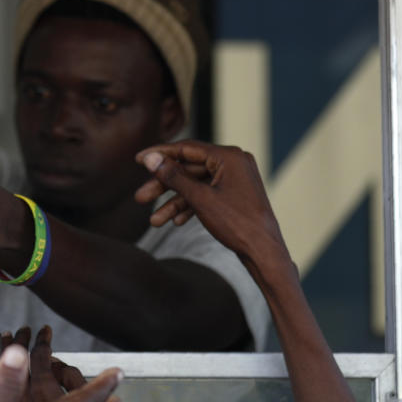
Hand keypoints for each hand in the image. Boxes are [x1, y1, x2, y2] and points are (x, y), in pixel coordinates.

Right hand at [135, 141, 287, 270]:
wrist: (264, 252)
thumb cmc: (236, 224)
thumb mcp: (200, 198)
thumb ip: (173, 176)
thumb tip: (151, 159)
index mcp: (229, 157)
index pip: (186, 149)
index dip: (160, 154)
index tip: (138, 159)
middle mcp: (233, 163)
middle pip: (189, 169)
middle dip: (163, 187)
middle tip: (140, 198)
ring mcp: (235, 179)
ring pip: (195, 185)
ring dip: (174, 202)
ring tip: (154, 220)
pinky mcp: (234, 194)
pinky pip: (207, 194)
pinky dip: (191, 206)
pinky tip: (175, 221)